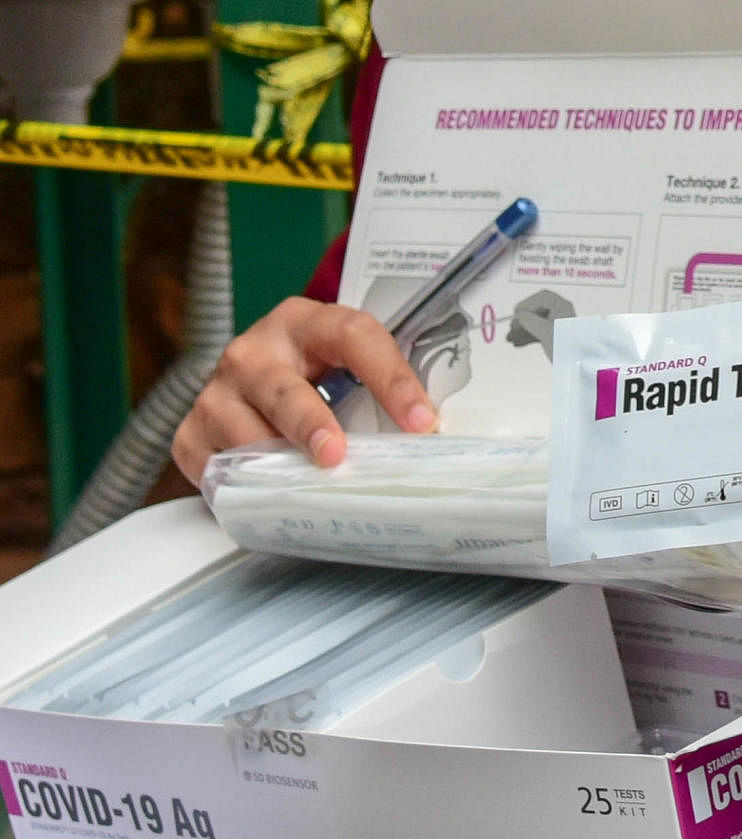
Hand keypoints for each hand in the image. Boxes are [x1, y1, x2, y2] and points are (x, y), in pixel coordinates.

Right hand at [171, 297, 437, 485]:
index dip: (390, 378)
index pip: (354, 336)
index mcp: (306, 324)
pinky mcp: (194, 430)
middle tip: (335, 454)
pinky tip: (265, 496)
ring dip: (274, 462)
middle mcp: (256, 351)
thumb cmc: (316, 382)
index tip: (423, 422)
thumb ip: (382, 399)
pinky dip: (240, 484)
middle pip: (283, 387)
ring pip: (242, 429)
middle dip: (310, 422)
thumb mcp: (348, 374)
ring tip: (303, 486)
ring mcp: (219, 390)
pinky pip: (214, 464)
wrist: (256, 386)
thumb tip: (432, 442)